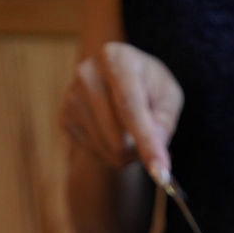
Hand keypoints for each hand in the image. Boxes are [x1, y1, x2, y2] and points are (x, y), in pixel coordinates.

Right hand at [59, 42, 183, 180]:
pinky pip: (97, 154)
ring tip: (130, 129)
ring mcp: (71, 97)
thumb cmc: (149, 86)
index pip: (130, 108)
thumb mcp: (169, 95)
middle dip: (141, 149)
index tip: (161, 173)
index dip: (148, 143)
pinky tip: (113, 131)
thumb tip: (155, 146)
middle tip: (150, 135)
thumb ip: (166, 121)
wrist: (118, 79)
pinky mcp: (65, 118)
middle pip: (119, 139)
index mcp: (115, 58)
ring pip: (109, 152)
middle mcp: (87, 74)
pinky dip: (112, 152)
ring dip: (128, 152)